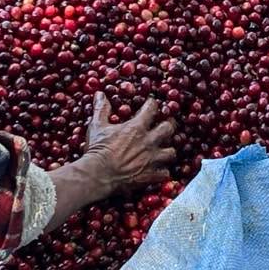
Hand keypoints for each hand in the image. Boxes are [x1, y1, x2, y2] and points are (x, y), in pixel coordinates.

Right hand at [43, 95, 176, 232]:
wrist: (98, 174)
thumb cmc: (97, 149)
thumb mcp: (97, 126)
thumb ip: (101, 109)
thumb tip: (99, 94)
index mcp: (136, 127)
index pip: (152, 109)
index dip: (153, 104)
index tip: (151, 103)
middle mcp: (148, 142)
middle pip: (168, 128)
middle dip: (169, 125)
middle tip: (166, 125)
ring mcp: (151, 159)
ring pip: (171, 152)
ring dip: (168, 151)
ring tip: (165, 150)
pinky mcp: (150, 175)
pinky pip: (165, 173)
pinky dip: (163, 172)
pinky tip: (160, 171)